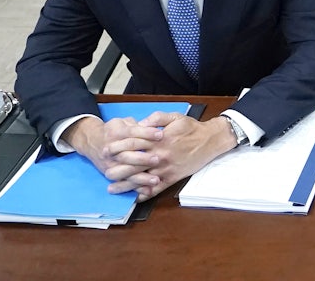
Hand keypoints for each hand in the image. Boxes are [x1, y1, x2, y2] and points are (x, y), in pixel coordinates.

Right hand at [62, 115, 163, 190]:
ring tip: (156, 180)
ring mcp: (110, 164)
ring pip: (125, 172)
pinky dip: (136, 188)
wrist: (93, 141)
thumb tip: (152, 126)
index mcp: (115, 133)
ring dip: (141, 177)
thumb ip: (137, 124)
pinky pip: (124, 183)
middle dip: (143, 158)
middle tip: (158, 159)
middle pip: (126, 155)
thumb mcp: (123, 121)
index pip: (132, 133)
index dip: (147, 133)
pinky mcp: (111, 175)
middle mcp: (111, 150)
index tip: (161, 134)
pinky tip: (148, 190)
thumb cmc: (114, 130)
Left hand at [106, 113, 237, 200]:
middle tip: (104, 172)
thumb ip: (155, 118)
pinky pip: (157, 189)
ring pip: (143, 179)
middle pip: (134, 163)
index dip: (117, 147)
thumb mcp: (174, 117)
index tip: (106, 150)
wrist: (210, 140)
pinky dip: (145, 194)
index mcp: (159, 140)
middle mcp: (160, 155)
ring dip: (126, 185)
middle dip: (117, 168)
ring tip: (112, 189)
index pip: (133, 143)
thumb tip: (139, 124)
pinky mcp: (173, 178)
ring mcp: (166, 169)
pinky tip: (135, 197)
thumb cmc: (191, 128)